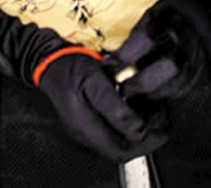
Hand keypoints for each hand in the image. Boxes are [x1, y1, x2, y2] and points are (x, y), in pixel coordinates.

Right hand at [37, 51, 166, 161]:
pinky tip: (135, 115)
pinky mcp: (85, 121)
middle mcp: (83, 132)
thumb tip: (138, 129)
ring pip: (116, 144)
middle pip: (120, 151)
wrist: (47, 59)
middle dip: (145, 141)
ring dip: (137, 135)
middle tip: (162, 126)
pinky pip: (109, 134)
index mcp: (84, 126)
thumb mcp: (95, 79)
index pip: (121, 150)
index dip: (146, 143)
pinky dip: (126, 128)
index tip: (162, 130)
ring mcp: (83, 129)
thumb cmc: (69, 64)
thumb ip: (116, 107)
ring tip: (152, 120)